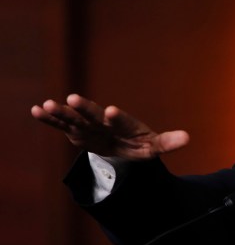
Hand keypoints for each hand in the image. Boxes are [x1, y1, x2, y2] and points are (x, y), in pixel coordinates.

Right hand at [30, 94, 189, 159]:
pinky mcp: (76, 132)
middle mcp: (104, 122)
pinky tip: (36, 111)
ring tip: (46, 105)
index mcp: (125, 124)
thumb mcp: (154, 145)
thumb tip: (188, 138)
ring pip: (74, 118)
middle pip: (94, 115)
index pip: (121, 121)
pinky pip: (61, 125)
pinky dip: (49, 120)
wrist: (122, 144)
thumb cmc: (139, 143)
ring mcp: (89, 126)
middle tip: (73, 98)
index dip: (117, 117)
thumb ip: (168, 142)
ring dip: (61, 112)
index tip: (111, 111)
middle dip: (85, 108)